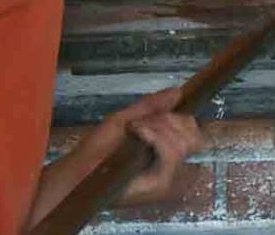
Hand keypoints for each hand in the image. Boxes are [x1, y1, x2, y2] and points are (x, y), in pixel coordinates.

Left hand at [75, 88, 203, 207]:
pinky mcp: (161, 183)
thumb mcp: (126, 118)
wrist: (80, 169)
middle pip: (194, 136)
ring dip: (158, 127)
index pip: (194, 133)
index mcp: (167, 152)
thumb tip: (178, 91)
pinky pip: (171, 153)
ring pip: (183, 142)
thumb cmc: (99, 147)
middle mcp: (173, 166)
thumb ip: (153, 105)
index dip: (182, 118)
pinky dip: (155, 136)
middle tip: (143, 122)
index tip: (159, 114)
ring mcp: (169, 176)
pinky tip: (138, 133)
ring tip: (135, 129)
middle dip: (170, 120)